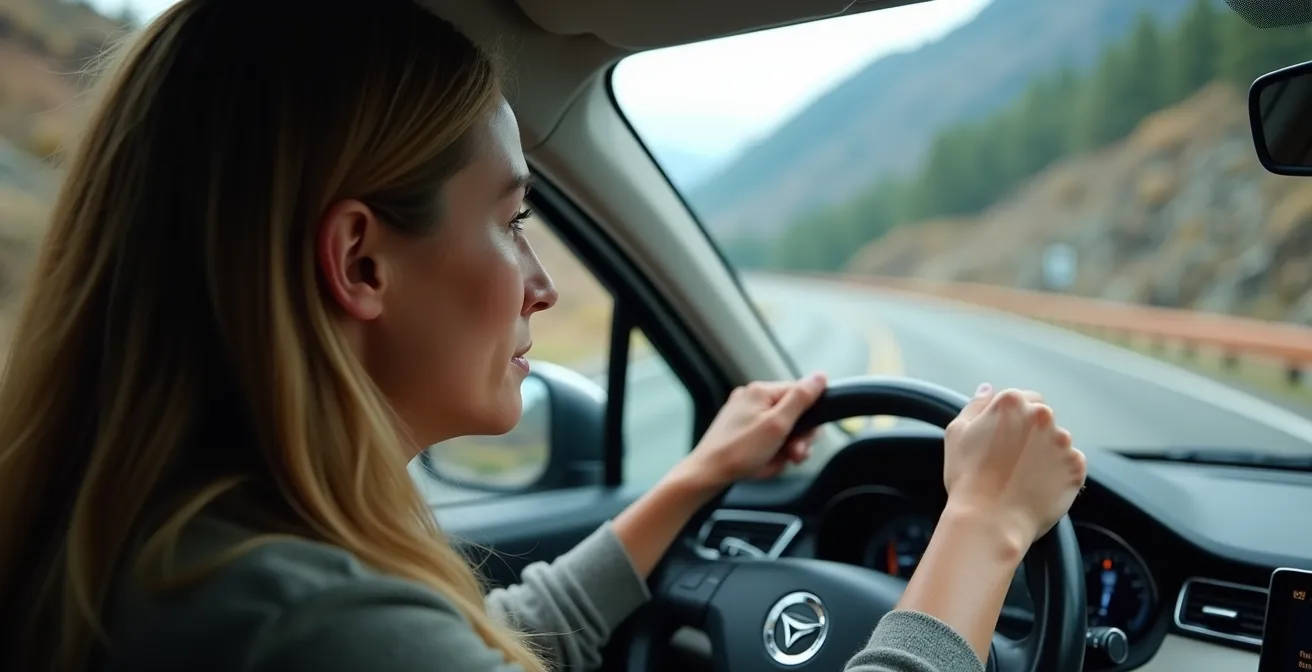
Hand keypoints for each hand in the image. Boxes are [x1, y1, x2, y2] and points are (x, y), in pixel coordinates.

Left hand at [673, 372, 827, 490]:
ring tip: (776, 462)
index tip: (805, 438)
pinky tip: (764, 463)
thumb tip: (820, 376)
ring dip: (784, 449)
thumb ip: (801, 399)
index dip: (809, 419)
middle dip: (797, 438)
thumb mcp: (777, 425)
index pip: (800, 394)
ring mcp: (744, 415)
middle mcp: (751, 398)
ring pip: (781, 429)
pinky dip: (770, 453)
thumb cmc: (739, 451)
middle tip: (793, 455)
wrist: (708, 474)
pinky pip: (766, 439)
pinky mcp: (739, 431)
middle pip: (792, 414)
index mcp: (761, 391)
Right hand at [942, 383, 1086, 547]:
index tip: (1003, 440)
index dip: (1012, 421)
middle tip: (1011, 461)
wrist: (989, 521)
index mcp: (1012, 402)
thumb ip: (975, 406)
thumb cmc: (968, 479)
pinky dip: (1058, 474)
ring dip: (1045, 453)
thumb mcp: (957, 434)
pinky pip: (1070, 465)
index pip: (1024, 399)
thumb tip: (988, 389)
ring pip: (1057, 442)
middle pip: (1042, 418)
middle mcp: (1042, 416)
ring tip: (1023, 477)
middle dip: (1030, 434)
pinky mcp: (1076, 467)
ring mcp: (1063, 442)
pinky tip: (1037, 487)